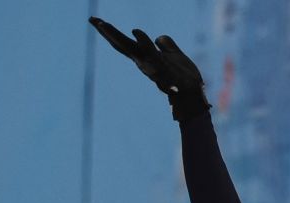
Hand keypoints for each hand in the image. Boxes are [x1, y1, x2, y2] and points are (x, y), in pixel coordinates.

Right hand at [89, 18, 209, 122]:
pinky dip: (145, 44)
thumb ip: (166, 44)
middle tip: (94, 21)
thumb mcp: (174, 54)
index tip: (95, 21)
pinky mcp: (165, 71)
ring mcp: (154, 67)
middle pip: (124, 45)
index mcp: (146, 57)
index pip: (124, 43)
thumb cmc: (184, 77)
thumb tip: (158, 38)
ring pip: (135, 49)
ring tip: (105, 25)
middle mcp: (145, 62)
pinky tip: (136, 31)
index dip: (110, 32)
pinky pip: (154, 56)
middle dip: (109, 33)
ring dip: (120, 37)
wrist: (195, 94)